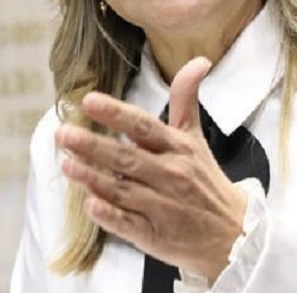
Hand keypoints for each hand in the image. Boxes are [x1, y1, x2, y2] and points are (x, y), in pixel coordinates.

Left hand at [55, 57, 246, 281]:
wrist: (232, 234)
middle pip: (127, 158)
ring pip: (122, 190)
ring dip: (93, 177)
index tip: (90, 101)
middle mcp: (170, 175)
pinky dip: (109, 216)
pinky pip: (128, 224)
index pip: (143, 126)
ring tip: (66, 164)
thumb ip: (186, 99)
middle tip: (63, 134)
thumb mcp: (196, 137)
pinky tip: (89, 205)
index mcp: (178, 148)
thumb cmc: (204, 180)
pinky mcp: (155, 235)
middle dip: (93, 145)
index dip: (116, 113)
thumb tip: (199, 61)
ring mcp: (162, 207)